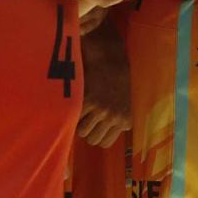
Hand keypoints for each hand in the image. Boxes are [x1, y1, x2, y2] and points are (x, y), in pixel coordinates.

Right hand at [76, 25, 130, 146]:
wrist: (109, 54)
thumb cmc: (114, 77)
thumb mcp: (123, 102)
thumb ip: (115, 120)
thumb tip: (101, 140)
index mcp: (126, 119)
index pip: (105, 143)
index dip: (95, 134)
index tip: (92, 123)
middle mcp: (116, 117)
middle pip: (93, 140)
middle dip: (86, 129)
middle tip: (84, 114)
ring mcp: (103, 110)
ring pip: (82, 132)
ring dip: (77, 122)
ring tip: (79, 107)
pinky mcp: (89, 100)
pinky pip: (74, 118)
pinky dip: (72, 112)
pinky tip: (75, 100)